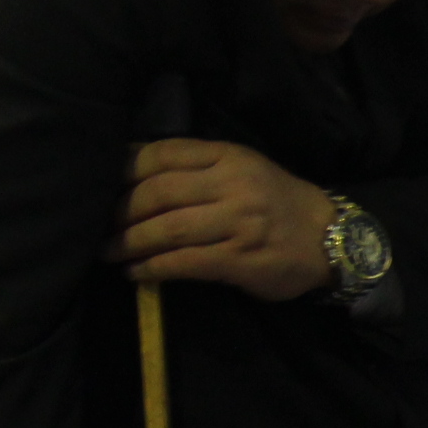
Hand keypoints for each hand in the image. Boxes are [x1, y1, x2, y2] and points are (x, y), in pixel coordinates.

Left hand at [111, 138, 334, 299]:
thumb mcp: (242, 168)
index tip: (100, 184)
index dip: (124, 169)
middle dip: (120, 211)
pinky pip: (185, 262)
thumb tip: (132, 167)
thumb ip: (197, 166)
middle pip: (158, 192)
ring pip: (167, 228)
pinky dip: (153, 268)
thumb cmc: (277, 202)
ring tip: (107, 251)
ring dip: (129, 242)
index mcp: (228, 156)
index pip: (163, 154)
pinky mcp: (241, 259)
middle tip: (97, 224)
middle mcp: (233, 184)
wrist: (330, 237)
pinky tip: (135, 273)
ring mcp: (238, 222)